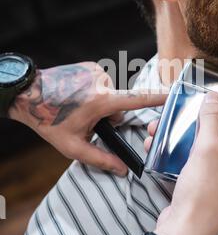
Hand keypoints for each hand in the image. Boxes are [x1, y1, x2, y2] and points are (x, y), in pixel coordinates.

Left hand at [9, 62, 165, 175]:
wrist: (28, 93)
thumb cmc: (48, 120)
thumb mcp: (72, 146)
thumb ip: (100, 158)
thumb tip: (122, 169)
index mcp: (101, 101)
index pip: (137, 100)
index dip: (158, 99)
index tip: (173, 95)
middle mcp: (102, 82)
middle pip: (120, 104)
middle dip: (109, 115)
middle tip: (85, 119)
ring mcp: (96, 70)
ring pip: (110, 94)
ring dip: (100, 103)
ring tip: (77, 106)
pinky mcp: (90, 65)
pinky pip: (101, 82)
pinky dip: (93, 91)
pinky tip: (76, 95)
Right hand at [151, 91, 217, 234]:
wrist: (182, 232)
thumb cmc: (201, 198)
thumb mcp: (208, 151)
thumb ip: (212, 121)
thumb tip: (215, 99)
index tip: (203, 106)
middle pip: (217, 139)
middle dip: (193, 127)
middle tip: (179, 118)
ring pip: (200, 151)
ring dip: (180, 140)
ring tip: (161, 131)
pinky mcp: (201, 189)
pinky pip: (191, 165)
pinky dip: (176, 156)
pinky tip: (158, 149)